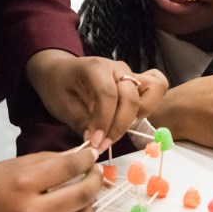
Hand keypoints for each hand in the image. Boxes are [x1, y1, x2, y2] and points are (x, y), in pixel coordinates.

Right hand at [0, 149, 101, 211]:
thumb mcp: (11, 165)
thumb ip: (47, 161)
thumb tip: (76, 157)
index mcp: (23, 184)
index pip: (69, 168)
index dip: (86, 158)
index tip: (90, 154)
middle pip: (82, 196)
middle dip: (95, 180)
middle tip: (95, 171)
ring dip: (90, 205)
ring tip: (86, 192)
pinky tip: (70, 211)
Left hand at [26, 50, 167, 150]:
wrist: (58, 71)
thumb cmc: (58, 86)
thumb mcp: (61, 106)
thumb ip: (81, 123)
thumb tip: (96, 143)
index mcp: (95, 68)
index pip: (108, 95)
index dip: (104, 122)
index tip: (95, 143)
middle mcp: (116, 68)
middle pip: (131, 97)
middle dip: (119, 125)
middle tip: (103, 143)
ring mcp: (129, 73)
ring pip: (152, 90)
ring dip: (139, 115)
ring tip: (118, 129)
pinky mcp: (135, 82)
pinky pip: (154, 90)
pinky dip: (148, 107)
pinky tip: (130, 119)